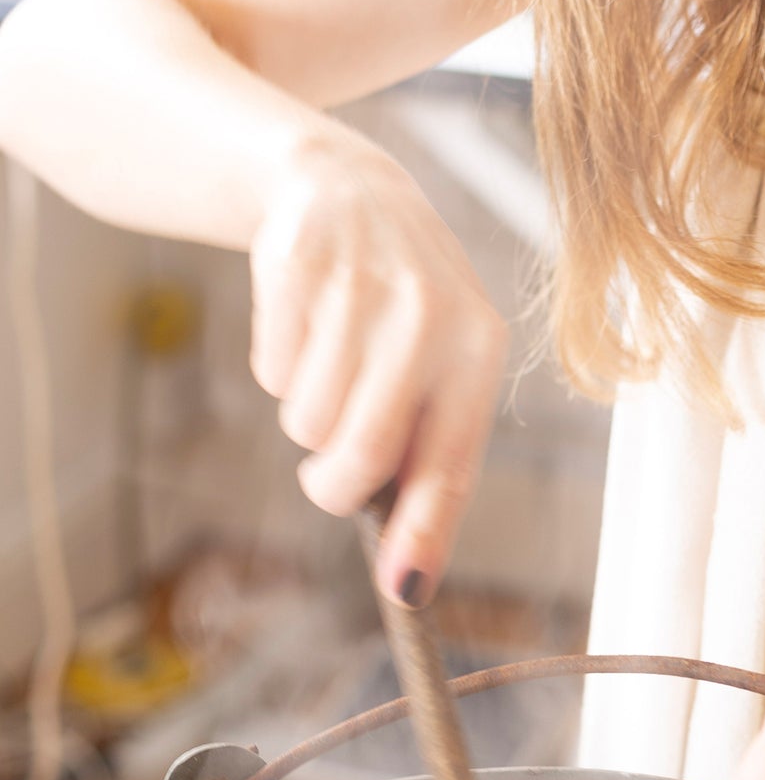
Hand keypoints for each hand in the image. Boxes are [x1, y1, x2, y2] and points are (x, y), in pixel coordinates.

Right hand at [249, 134, 506, 604]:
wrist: (347, 189)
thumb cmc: (402, 313)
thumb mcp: (439, 372)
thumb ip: (428, 464)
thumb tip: (410, 581)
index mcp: (479, 350)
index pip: (451, 462)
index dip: (425, 532)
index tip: (406, 590)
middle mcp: (429, 316)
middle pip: (362, 455)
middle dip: (332, 483)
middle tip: (326, 473)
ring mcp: (361, 285)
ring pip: (307, 421)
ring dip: (306, 416)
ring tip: (331, 363)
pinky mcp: (298, 262)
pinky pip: (271, 372)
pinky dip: (277, 367)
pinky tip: (305, 322)